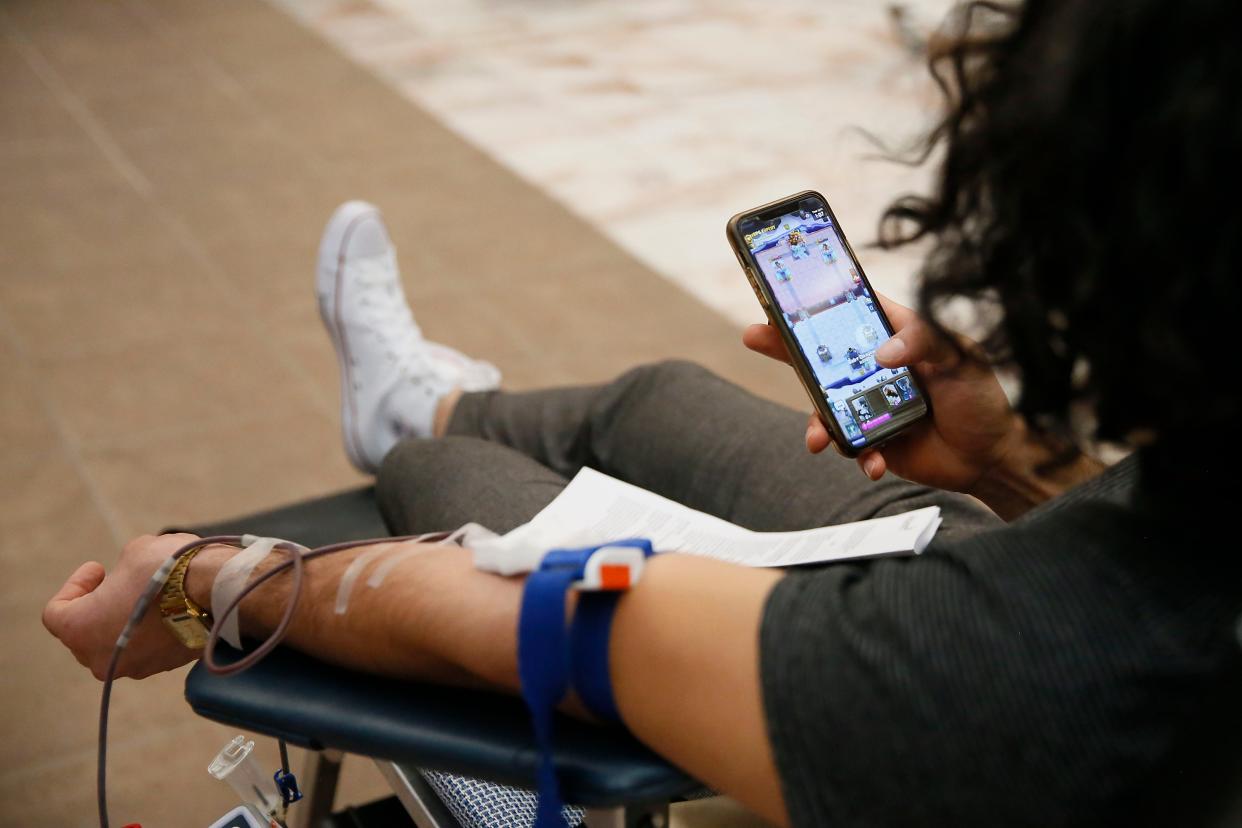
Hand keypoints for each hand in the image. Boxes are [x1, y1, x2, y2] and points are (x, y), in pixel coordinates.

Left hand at [43, 533, 203, 679]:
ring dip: (125, 622)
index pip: (56, 613)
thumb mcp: (133, 552)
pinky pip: (147, 650)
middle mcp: (100, 658)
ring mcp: (135, 667)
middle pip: (86, 634)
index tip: (98, 569)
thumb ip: (119, 573)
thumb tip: (128, 580)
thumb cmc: (167, 569)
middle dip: (98, 607)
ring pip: (119, 645)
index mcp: (79, 629)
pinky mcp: (164, 667)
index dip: (74, 586)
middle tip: (117, 583)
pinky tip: (170, 608)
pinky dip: (151, 632)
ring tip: (147, 596)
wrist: (217, 591)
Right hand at [743, 294, 1022, 493]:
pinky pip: (848, 445)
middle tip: (753, 335)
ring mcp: (869, 403)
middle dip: (784, 347)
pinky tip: (872, 462)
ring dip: (816, 421)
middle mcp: (875, 367)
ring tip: (817, 438)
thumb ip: (924, 342)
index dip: (816, 301)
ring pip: (825, 406)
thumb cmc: (980, 397)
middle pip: (821, 353)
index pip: (850, 309)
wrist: (990, 458)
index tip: (784, 294)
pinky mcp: (872, 438)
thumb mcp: (960, 358)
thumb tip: (881, 354)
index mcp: (894, 336)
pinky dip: (856, 455)